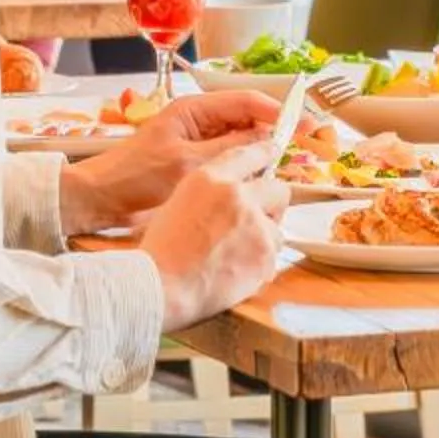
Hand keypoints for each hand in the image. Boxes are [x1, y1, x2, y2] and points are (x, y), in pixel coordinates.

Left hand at [61, 89, 284, 234]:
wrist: (100, 199)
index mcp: (195, 109)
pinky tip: (262, 176)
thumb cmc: (135, 177)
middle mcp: (199, 120)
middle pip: (248, 117)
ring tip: (290, 161)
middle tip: (308, 145)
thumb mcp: (188, 163)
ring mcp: (197, 140)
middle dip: (277, 129)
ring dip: (264, 148)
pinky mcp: (194, 161)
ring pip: (242, 138)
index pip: (247, 101)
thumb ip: (231, 149)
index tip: (306, 125)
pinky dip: (248, 163)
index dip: (280, 111)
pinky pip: (230, 157)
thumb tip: (269, 139)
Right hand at [137, 140, 292, 328]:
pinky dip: (259, 266)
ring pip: (277, 229)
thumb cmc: (161, 251)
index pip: (248, 155)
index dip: (264, 153)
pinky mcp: (265, 254)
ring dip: (263, 240)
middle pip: (278, 190)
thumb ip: (211, 193)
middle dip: (272, 204)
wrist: (160, 286)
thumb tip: (237, 193)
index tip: (273, 152)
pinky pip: (273, 257)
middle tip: (257, 221)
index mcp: (210, 179)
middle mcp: (237, 196)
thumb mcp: (178, 203)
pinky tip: (234, 274)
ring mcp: (255, 225)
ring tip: (235, 257)